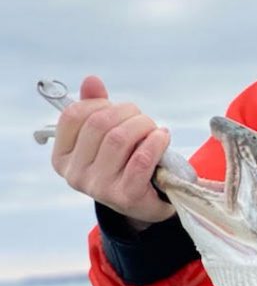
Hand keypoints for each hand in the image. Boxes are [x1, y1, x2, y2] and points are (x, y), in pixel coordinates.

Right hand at [51, 76, 176, 227]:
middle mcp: (75, 174)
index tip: (117, 109)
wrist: (147, 204)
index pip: (73, 116)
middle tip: (143, 119)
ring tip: (154, 130)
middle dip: (128, 113)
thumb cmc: (125, 164)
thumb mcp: (106, 138)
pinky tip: (163, 137)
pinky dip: (156, 142)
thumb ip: (96, 108)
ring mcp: (99, 188)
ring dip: (144, 126)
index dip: (100, 103)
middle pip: (100, 124)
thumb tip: (92, 80)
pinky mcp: (126, 196)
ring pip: (120, 139)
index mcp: (63, 157)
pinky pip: (141, 159)